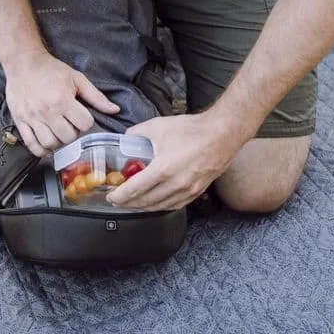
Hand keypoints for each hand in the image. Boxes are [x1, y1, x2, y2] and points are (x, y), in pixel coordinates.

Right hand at [5, 53, 119, 156]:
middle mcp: (47, 111)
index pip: (84, 124)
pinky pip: (31, 144)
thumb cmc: (51, 70)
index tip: (81, 118)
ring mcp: (32, 117)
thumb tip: (114, 110)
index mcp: (63, 99)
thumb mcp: (77, 78)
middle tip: (70, 126)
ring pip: (50, 144)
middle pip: (68, 137)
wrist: (23, 63)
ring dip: (58, 143)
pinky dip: (41, 151)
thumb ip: (96, 96)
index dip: (86, 122)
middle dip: (73, 134)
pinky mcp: (20, 121)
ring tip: (59, 134)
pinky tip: (47, 147)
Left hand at [106, 113, 237, 210]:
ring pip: (159, 206)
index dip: (120, 196)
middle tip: (118, 201)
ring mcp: (187, 190)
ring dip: (143, 207)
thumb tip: (124, 139)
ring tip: (132, 203)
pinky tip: (154, 203)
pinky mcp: (196, 192)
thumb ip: (136, 134)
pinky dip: (160, 206)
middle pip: (145, 202)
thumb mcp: (158, 126)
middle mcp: (175, 184)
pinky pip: (174, 205)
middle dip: (128, 203)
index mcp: (163, 169)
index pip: (134, 190)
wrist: (223, 133)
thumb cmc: (192, 129)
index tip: (111, 196)